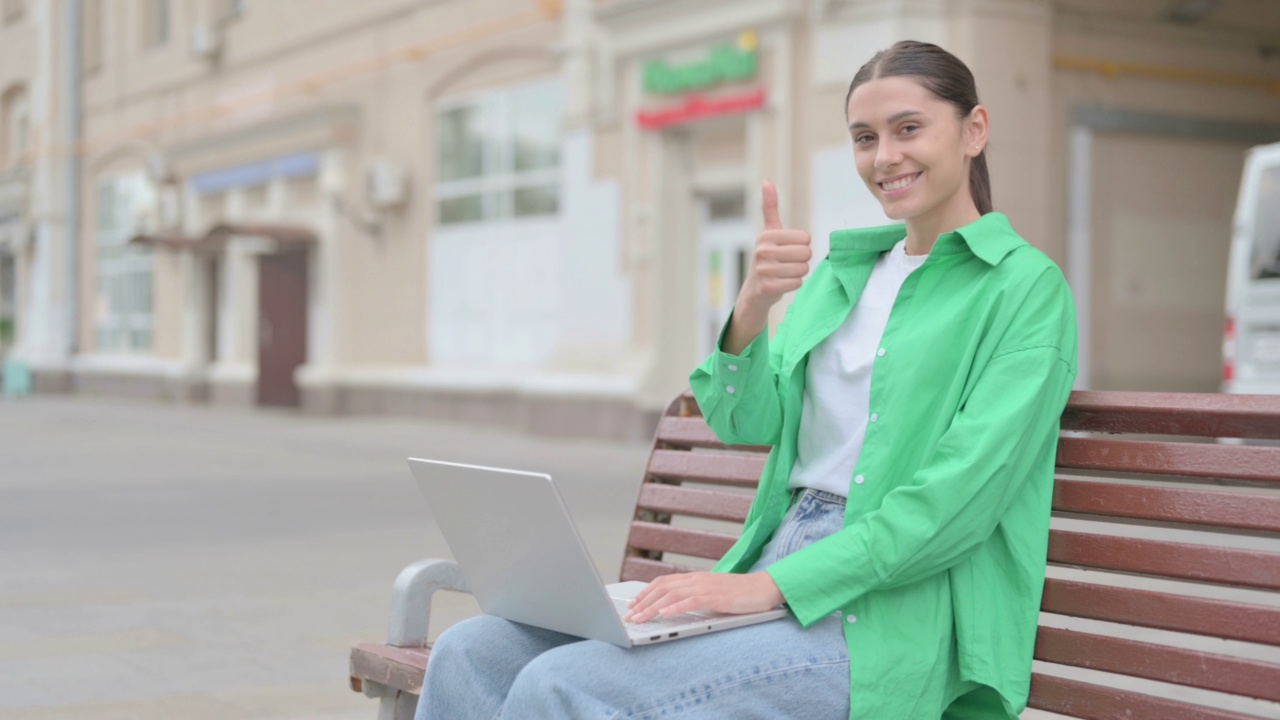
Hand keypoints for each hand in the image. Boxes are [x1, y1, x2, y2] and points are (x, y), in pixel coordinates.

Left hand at [623, 571, 784, 622]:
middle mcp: (697, 579)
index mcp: (695, 578)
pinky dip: (675, 607)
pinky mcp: (716, 597)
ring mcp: (706, 587)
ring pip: (672, 594)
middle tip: (629, 616)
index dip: (645, 592)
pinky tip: (664, 614)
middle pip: (662, 587)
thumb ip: (695, 598)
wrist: (765, 588)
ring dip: (652, 607)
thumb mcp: (713, 594)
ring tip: (639, 618)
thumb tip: (676, 608)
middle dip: (642, 602)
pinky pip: (691, 601)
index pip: (663, 582)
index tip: (632, 605)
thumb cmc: (740, 594)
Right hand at [738, 181, 812, 313]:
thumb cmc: (767, 257)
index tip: (788, 250)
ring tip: (784, 273)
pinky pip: (797, 283)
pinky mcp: (768, 287)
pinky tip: (782, 283)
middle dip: (802, 260)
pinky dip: (794, 284)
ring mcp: (764, 271)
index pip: (805, 239)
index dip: (802, 245)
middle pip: (806, 253)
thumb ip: (770, 207)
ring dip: (798, 273)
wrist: (755, 289)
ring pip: (803, 269)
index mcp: (766, 236)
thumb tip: (766, 181)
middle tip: (788, 263)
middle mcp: (763, 252)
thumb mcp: (769, 232)